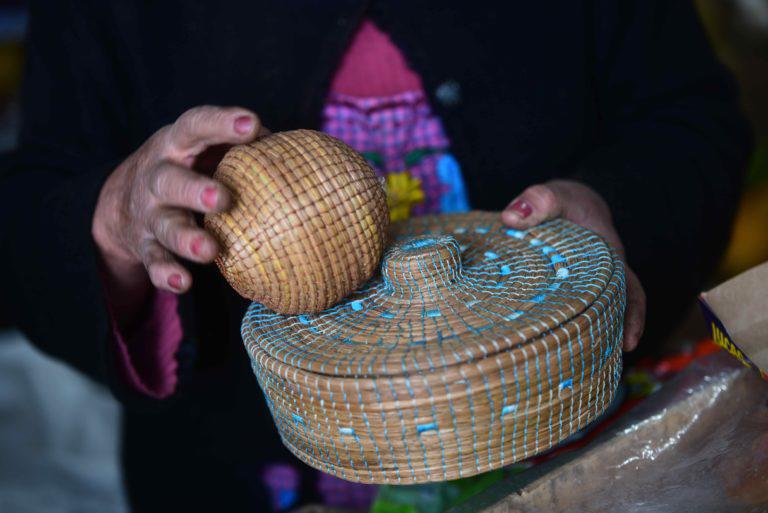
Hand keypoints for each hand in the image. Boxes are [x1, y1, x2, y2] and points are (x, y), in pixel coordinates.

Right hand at [92, 106, 265, 312]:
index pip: (195, 126)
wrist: (123, 202)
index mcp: (177, 145)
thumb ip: (244, 148)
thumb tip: (298, 153)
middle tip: (221, 198)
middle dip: (195, 189)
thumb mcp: (207, 148)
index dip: (221, 123)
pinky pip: (154, 262)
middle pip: (170, 180)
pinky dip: (166, 274)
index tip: (251, 124)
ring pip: (165, 226)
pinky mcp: (146, 246)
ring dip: (186, 239)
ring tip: (209, 250)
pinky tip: (183, 283)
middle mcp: (159, 177)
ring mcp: (150, 214)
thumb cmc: (190, 167)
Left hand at [501, 179, 645, 350]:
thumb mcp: (556, 195)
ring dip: (578, 341)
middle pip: (607, 314)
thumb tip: (512, 217)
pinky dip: (553, 332)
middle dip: (603, 339)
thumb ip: (539, 200)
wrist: (559, 205)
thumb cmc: (564, 204)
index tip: (629, 341)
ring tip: (562, 366)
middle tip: (589, 366)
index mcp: (608, 260)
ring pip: (583, 320)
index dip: (633, 316)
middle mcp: (598, 281)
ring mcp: (578, 291)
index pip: (630, 291)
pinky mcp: (557, 297)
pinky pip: (560, 316)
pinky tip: (535, 351)